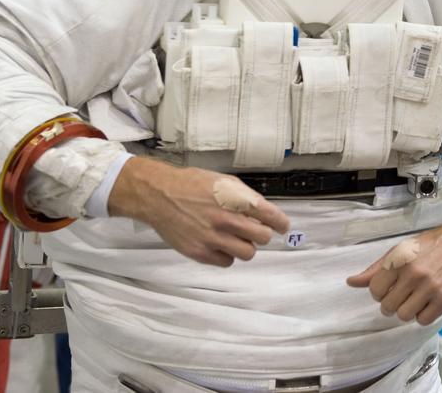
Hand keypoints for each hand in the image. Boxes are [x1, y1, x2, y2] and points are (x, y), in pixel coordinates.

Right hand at [107, 157, 289, 266]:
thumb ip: (244, 196)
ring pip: (247, 253)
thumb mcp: (223, 180)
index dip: (280, 223)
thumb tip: (262, 210)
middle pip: (262, 237)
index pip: (270, 216)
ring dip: (246, 246)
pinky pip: (226, 262)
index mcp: (235, 199)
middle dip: (262, 234)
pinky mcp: (200, 253)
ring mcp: (213, 238)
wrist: (159, 195)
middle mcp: (227, 220)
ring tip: (235, 238)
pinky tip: (219, 244)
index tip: (282, 226)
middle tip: (255, 231)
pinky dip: (227, 255)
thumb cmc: (191, 184)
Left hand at [346, 210, 441, 325]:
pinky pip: (423, 320)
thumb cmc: (430, 245)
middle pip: (388, 306)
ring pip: (404, 315)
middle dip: (392, 303)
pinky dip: (423, 315)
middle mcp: (414, 273)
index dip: (380, 292)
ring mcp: (431, 287)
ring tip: (415, 298)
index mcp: (400, 259)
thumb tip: (351, 282)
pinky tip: (427, 302)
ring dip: (407, 310)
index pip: (375, 290)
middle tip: (402, 294)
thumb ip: (376, 268)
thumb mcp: (401, 249)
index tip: (389, 288)